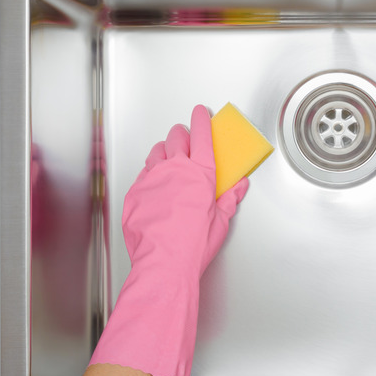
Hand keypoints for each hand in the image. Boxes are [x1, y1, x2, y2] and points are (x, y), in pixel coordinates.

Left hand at [88, 105, 247, 375]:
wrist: (164, 264)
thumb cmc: (194, 245)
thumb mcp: (221, 221)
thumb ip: (229, 198)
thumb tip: (240, 185)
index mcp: (200, 174)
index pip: (202, 137)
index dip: (201, 121)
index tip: (200, 112)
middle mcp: (174, 170)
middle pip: (176, 139)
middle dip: (182, 133)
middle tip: (185, 134)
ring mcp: (151, 180)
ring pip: (156, 153)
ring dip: (164, 150)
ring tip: (168, 154)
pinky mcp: (135, 193)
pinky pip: (143, 174)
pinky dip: (150, 173)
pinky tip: (154, 181)